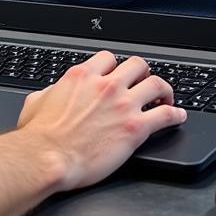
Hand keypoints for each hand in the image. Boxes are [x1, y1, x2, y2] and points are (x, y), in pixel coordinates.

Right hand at [17, 51, 184, 191]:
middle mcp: (105, 86)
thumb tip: (53, 92)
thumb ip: (52, 91)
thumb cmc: (40, 136)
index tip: (118, 74)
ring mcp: (123, 105)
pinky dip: (176, 114)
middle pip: (137, 65)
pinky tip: (178, 117)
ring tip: (166, 98)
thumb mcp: (37, 102)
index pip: (108, 58)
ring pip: (156, 84)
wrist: (48, 157)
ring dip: (163, 90)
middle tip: (144, 83)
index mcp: (82, 76)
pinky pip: (166, 115)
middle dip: (142, 73)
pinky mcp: (135, 128)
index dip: (115, 66)